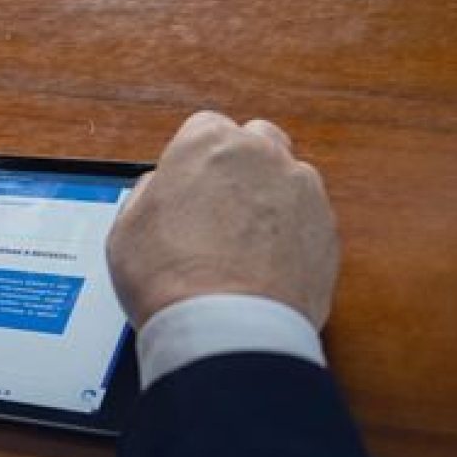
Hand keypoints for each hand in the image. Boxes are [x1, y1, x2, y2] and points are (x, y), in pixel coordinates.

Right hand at [107, 111, 339, 329]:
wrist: (227, 330)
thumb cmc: (171, 278)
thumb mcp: (127, 226)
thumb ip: (151, 191)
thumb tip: (163, 189)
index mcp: (209, 143)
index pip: (205, 127)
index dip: (193, 159)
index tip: (187, 185)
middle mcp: (262, 155)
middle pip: (256, 140)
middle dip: (241, 165)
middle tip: (218, 207)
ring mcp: (302, 191)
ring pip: (287, 178)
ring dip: (270, 198)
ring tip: (244, 242)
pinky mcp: (328, 230)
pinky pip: (309, 219)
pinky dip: (293, 233)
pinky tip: (267, 264)